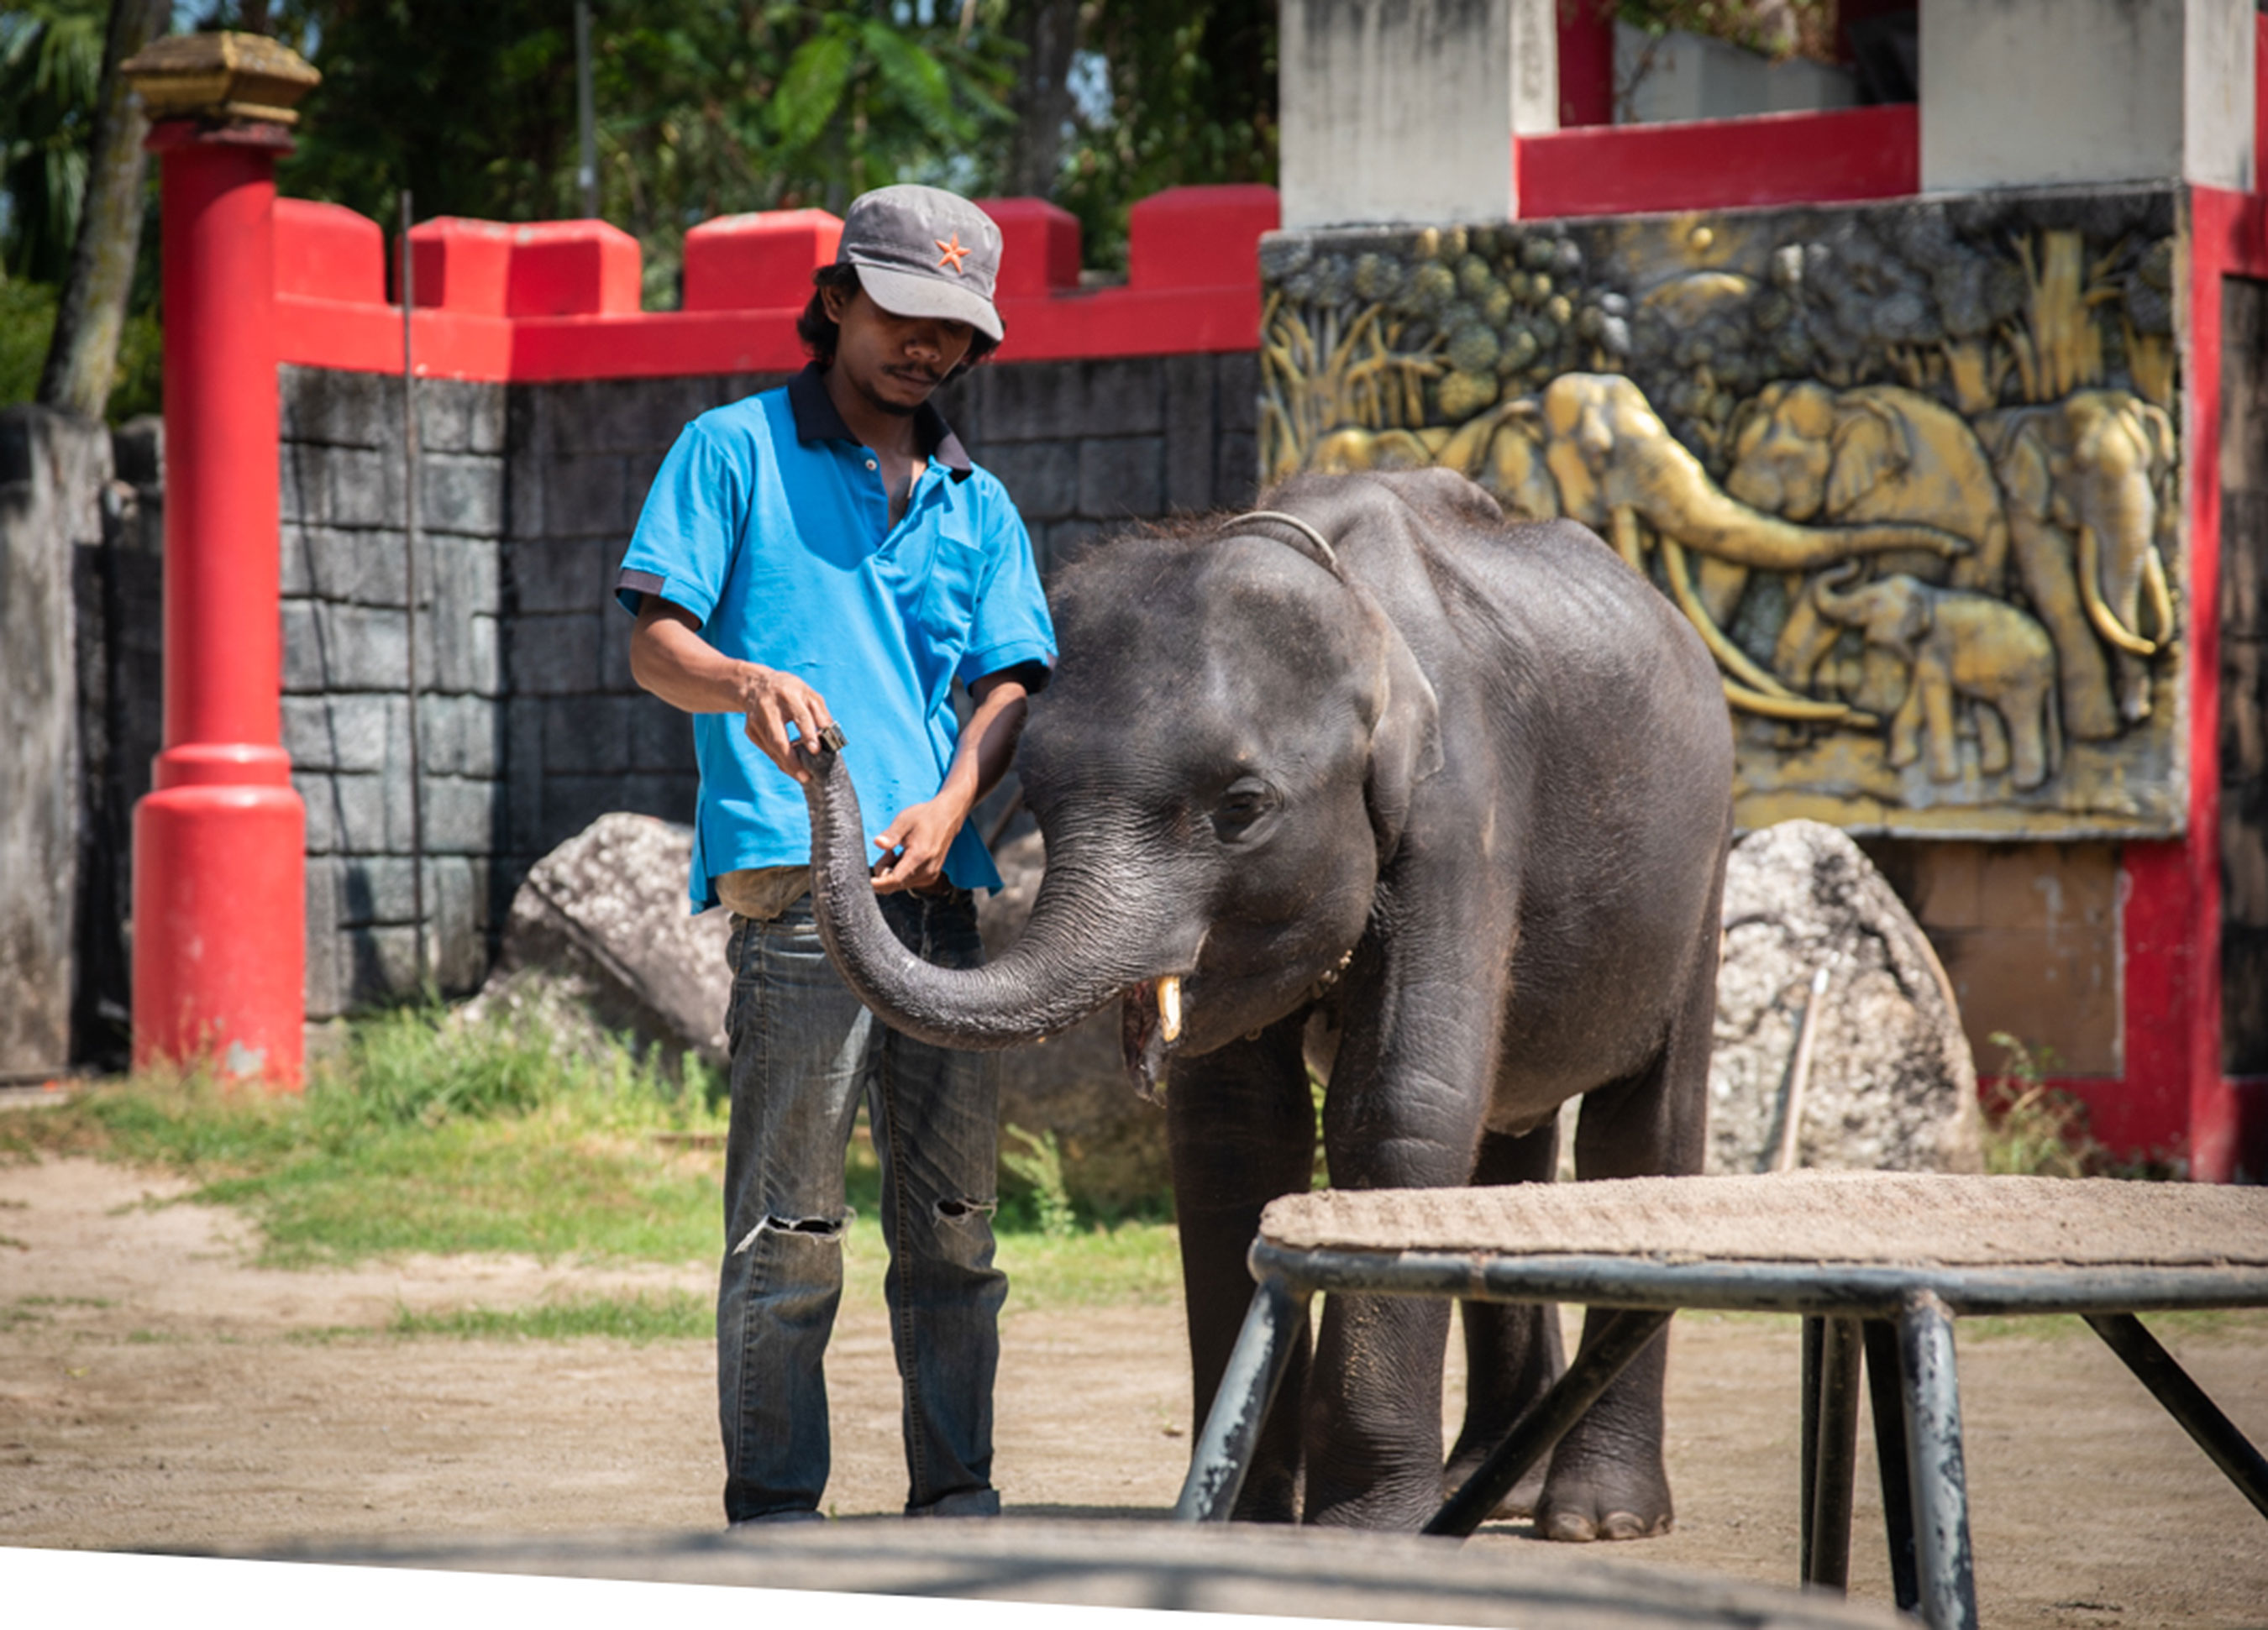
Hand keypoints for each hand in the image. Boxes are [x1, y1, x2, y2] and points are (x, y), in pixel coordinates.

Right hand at [738, 665, 835, 783]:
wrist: (756, 685)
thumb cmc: (790, 691)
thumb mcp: (808, 694)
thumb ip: (821, 713)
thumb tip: (830, 735)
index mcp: (788, 695)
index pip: (800, 716)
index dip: (807, 734)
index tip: (815, 751)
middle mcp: (769, 708)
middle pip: (778, 739)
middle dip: (791, 761)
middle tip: (805, 777)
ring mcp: (756, 721)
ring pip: (771, 749)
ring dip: (786, 765)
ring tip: (801, 776)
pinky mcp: (750, 731)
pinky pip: (767, 750)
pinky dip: (779, 760)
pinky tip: (790, 767)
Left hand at [870, 793, 967, 894]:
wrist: (947, 818)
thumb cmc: (924, 817)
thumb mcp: (904, 820)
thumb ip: (891, 834)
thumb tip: (878, 843)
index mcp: (919, 857)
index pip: (894, 880)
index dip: (877, 883)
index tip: (864, 880)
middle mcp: (926, 872)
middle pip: (893, 884)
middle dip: (883, 871)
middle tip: (889, 851)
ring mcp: (929, 877)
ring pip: (898, 885)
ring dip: (891, 872)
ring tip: (898, 851)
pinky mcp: (929, 878)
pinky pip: (906, 882)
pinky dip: (899, 872)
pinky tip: (904, 857)